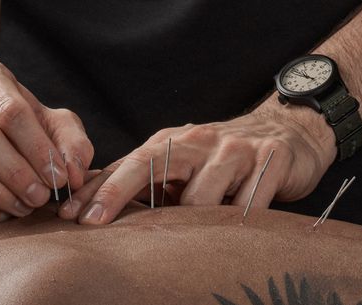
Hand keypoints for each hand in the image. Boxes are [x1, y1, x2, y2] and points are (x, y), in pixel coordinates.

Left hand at [61, 98, 335, 225]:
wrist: (292, 131)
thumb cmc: (226, 156)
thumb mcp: (184, 161)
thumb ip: (143, 178)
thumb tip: (84, 201)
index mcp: (176, 142)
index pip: (130, 163)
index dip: (99, 189)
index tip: (69, 216)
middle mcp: (202, 141)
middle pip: (153, 165)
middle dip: (119, 192)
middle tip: (94, 223)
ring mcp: (237, 151)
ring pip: (203, 198)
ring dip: (198, 220)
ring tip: (203, 230)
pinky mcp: (272, 160)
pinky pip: (250, 204)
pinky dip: (243, 218)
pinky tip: (245, 223)